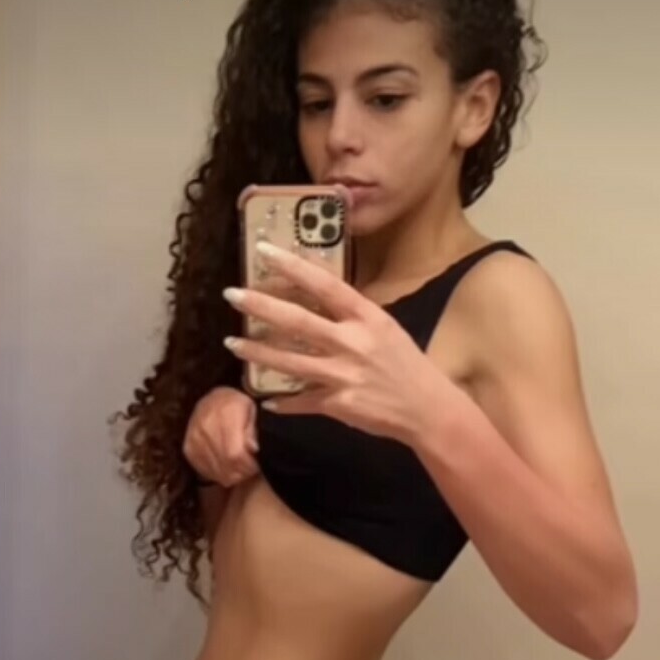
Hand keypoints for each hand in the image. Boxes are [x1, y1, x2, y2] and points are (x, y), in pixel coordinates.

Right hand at [183, 386, 259, 486]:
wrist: (210, 400)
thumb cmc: (235, 405)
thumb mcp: (251, 410)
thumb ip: (253, 431)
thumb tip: (254, 449)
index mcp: (225, 415)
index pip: (235, 454)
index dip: (248, 465)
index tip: (256, 464)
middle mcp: (205, 428)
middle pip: (227, 466)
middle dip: (242, 472)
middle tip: (250, 468)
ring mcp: (194, 440)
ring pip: (218, 473)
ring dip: (232, 475)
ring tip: (240, 466)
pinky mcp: (188, 450)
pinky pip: (207, 472)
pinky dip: (220, 474)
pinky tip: (227, 466)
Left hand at [222, 243, 442, 445]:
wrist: (428, 408)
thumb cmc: (405, 364)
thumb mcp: (384, 328)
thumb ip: (351, 316)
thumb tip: (317, 302)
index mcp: (366, 316)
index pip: (323, 284)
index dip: (291, 266)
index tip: (263, 251)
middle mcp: (352, 342)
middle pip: (297, 321)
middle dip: (260, 306)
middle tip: (232, 294)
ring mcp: (343, 375)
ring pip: (289, 362)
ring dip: (257, 353)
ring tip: (233, 343)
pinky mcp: (338, 405)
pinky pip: (301, 402)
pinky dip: (283, 403)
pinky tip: (265, 400)